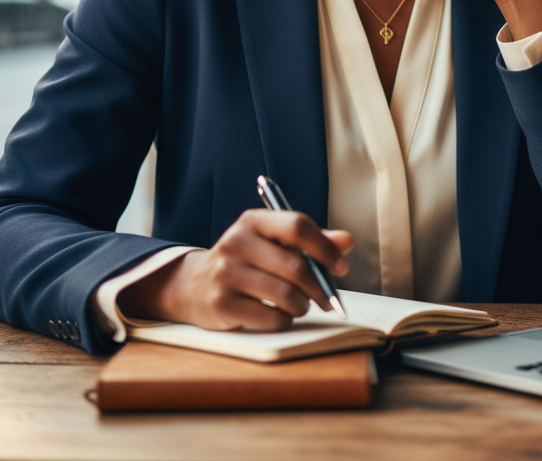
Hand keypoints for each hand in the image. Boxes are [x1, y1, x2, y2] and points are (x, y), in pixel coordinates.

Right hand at [118, 210, 353, 331]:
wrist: (194, 285)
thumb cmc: (247, 261)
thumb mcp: (274, 242)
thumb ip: (312, 240)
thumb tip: (347, 241)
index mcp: (254, 221)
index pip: (297, 226)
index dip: (325, 247)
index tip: (340, 266)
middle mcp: (237, 242)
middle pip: (296, 266)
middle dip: (320, 287)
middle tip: (329, 298)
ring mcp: (226, 273)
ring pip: (286, 295)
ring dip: (303, 305)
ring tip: (300, 305)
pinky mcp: (221, 304)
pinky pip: (271, 318)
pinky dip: (284, 321)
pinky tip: (280, 315)